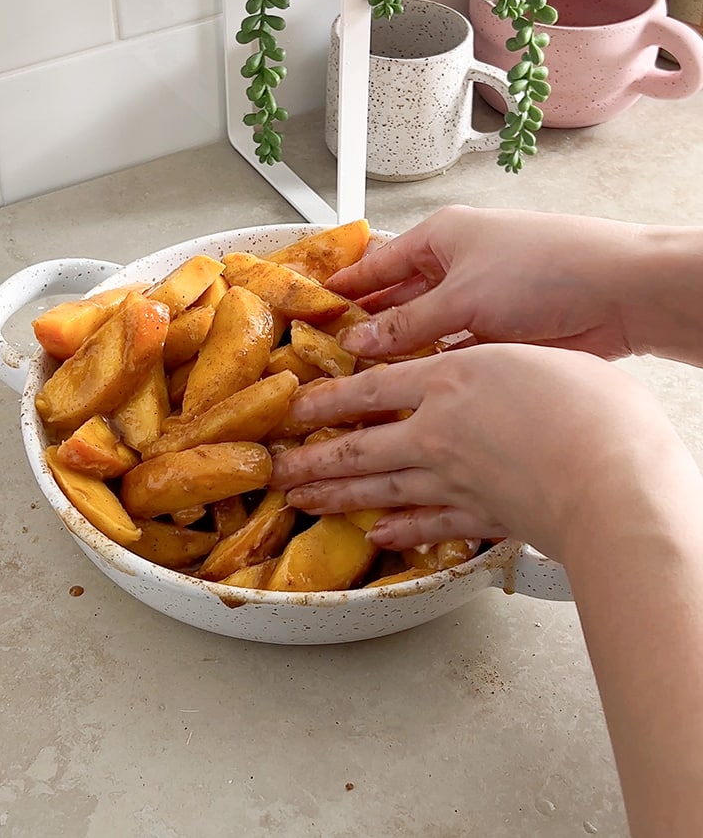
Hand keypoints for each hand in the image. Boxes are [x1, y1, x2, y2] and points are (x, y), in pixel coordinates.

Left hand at [269, 343, 698, 563]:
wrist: (613, 481)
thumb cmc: (592, 410)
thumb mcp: (533, 355)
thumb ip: (492, 360)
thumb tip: (478, 364)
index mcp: (450, 380)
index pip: (370, 386)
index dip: (327, 397)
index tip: (296, 406)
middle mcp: (436, 433)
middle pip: (357, 446)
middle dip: (310, 458)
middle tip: (276, 467)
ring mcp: (452, 481)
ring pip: (376, 489)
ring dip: (333, 496)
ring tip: (301, 499)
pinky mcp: (477, 518)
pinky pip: (425, 525)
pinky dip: (398, 532)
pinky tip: (379, 535)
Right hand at [329, 205, 645, 359]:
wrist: (622, 294)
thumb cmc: (547, 268)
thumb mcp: (461, 297)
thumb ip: (405, 325)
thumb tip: (358, 342)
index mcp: (442, 237)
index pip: (377, 262)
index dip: (344, 287)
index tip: (312, 309)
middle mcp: (457, 266)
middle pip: (396, 299)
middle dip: (365, 325)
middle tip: (327, 354)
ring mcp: (479, 302)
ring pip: (423, 331)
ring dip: (397, 353)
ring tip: (356, 379)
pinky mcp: (500, 335)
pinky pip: (450, 353)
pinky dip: (430, 368)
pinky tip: (405, 388)